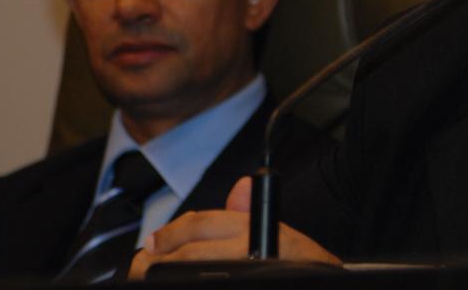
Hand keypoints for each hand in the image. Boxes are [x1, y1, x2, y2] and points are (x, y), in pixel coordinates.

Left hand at [128, 176, 341, 279]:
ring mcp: (247, 271)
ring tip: (148, 277)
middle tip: (140, 264)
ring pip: (193, 269)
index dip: (171, 233)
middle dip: (158, 258)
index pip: (202, 223)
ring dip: (165, 275)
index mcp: (254, 229)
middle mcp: (249, 251)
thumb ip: (253, 213)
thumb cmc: (303, 263)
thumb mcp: (278, 232)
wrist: (327, 280)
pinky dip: (186, 284)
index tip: (153, 241)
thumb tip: (242, 187)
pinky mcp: (250, 281)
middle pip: (190, 251)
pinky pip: (206, 282)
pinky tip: (175, 285)